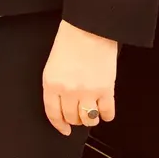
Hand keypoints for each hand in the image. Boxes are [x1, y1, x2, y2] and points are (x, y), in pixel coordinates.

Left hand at [41, 20, 118, 135]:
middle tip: (78, 113)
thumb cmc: (70, 40)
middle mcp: (68, 91)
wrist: (89, 28)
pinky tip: (105, 110)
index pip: (53, 113)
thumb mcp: (53, 64)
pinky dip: (106, 115)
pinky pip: (107, 112)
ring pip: (89, 120)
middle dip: (74, 119)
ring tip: (91, 112)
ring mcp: (88, 92)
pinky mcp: (106, 89)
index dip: (59, 124)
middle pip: (72, 118)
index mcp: (51, 83)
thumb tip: (61, 104)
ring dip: (90, 119)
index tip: (63, 129)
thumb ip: (55, 85)